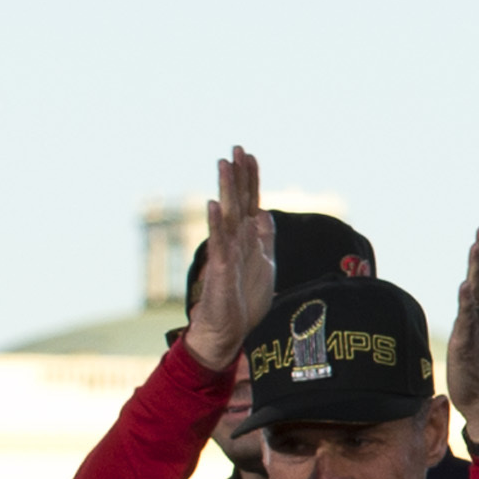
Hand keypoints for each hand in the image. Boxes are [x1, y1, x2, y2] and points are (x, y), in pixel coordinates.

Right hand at [183, 149, 273, 380]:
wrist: (228, 331)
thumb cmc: (243, 300)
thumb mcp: (263, 265)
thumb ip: (263, 239)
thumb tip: (265, 214)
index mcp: (248, 239)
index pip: (250, 201)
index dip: (251, 179)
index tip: (250, 154)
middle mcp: (236, 241)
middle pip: (238, 201)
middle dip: (238, 175)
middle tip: (236, 148)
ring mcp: (226, 253)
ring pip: (227, 215)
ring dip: (226, 189)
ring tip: (223, 164)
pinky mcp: (220, 269)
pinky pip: (219, 243)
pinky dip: (216, 223)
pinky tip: (214, 204)